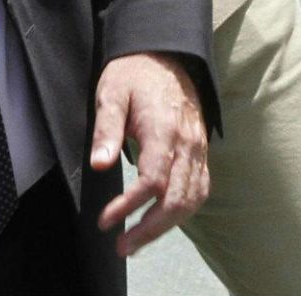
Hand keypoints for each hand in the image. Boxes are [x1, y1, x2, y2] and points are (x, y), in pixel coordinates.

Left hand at [91, 51, 208, 255]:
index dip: (129, 206)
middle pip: (176, 199)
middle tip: (121, 246)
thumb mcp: (112, 93)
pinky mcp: (200, 151)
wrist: (166, 54)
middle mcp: (187, 143)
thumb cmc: (135, 74)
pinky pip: (200, 188)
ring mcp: (198, 148)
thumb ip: (107, 130)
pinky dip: (184, 210)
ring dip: (166, 226)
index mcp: (164, 128)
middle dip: (149, 229)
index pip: (152, 180)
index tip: (105, 221)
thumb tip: (100, 163)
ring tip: (137, 241)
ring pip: (192, 199)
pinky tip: (164, 221)